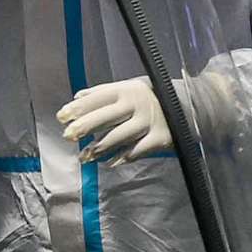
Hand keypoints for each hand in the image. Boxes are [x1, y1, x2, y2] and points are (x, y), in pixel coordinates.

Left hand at [59, 76, 173, 162]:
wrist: (190, 104)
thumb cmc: (151, 96)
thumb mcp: (129, 88)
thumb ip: (103, 93)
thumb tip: (77, 98)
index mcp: (128, 90)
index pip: (99, 98)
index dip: (80, 108)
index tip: (61, 116)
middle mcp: (138, 105)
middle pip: (107, 117)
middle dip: (86, 127)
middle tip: (67, 136)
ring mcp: (149, 122)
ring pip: (120, 137)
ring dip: (99, 148)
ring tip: (85, 156)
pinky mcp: (160, 138)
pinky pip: (137, 150)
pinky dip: (122, 158)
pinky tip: (109, 163)